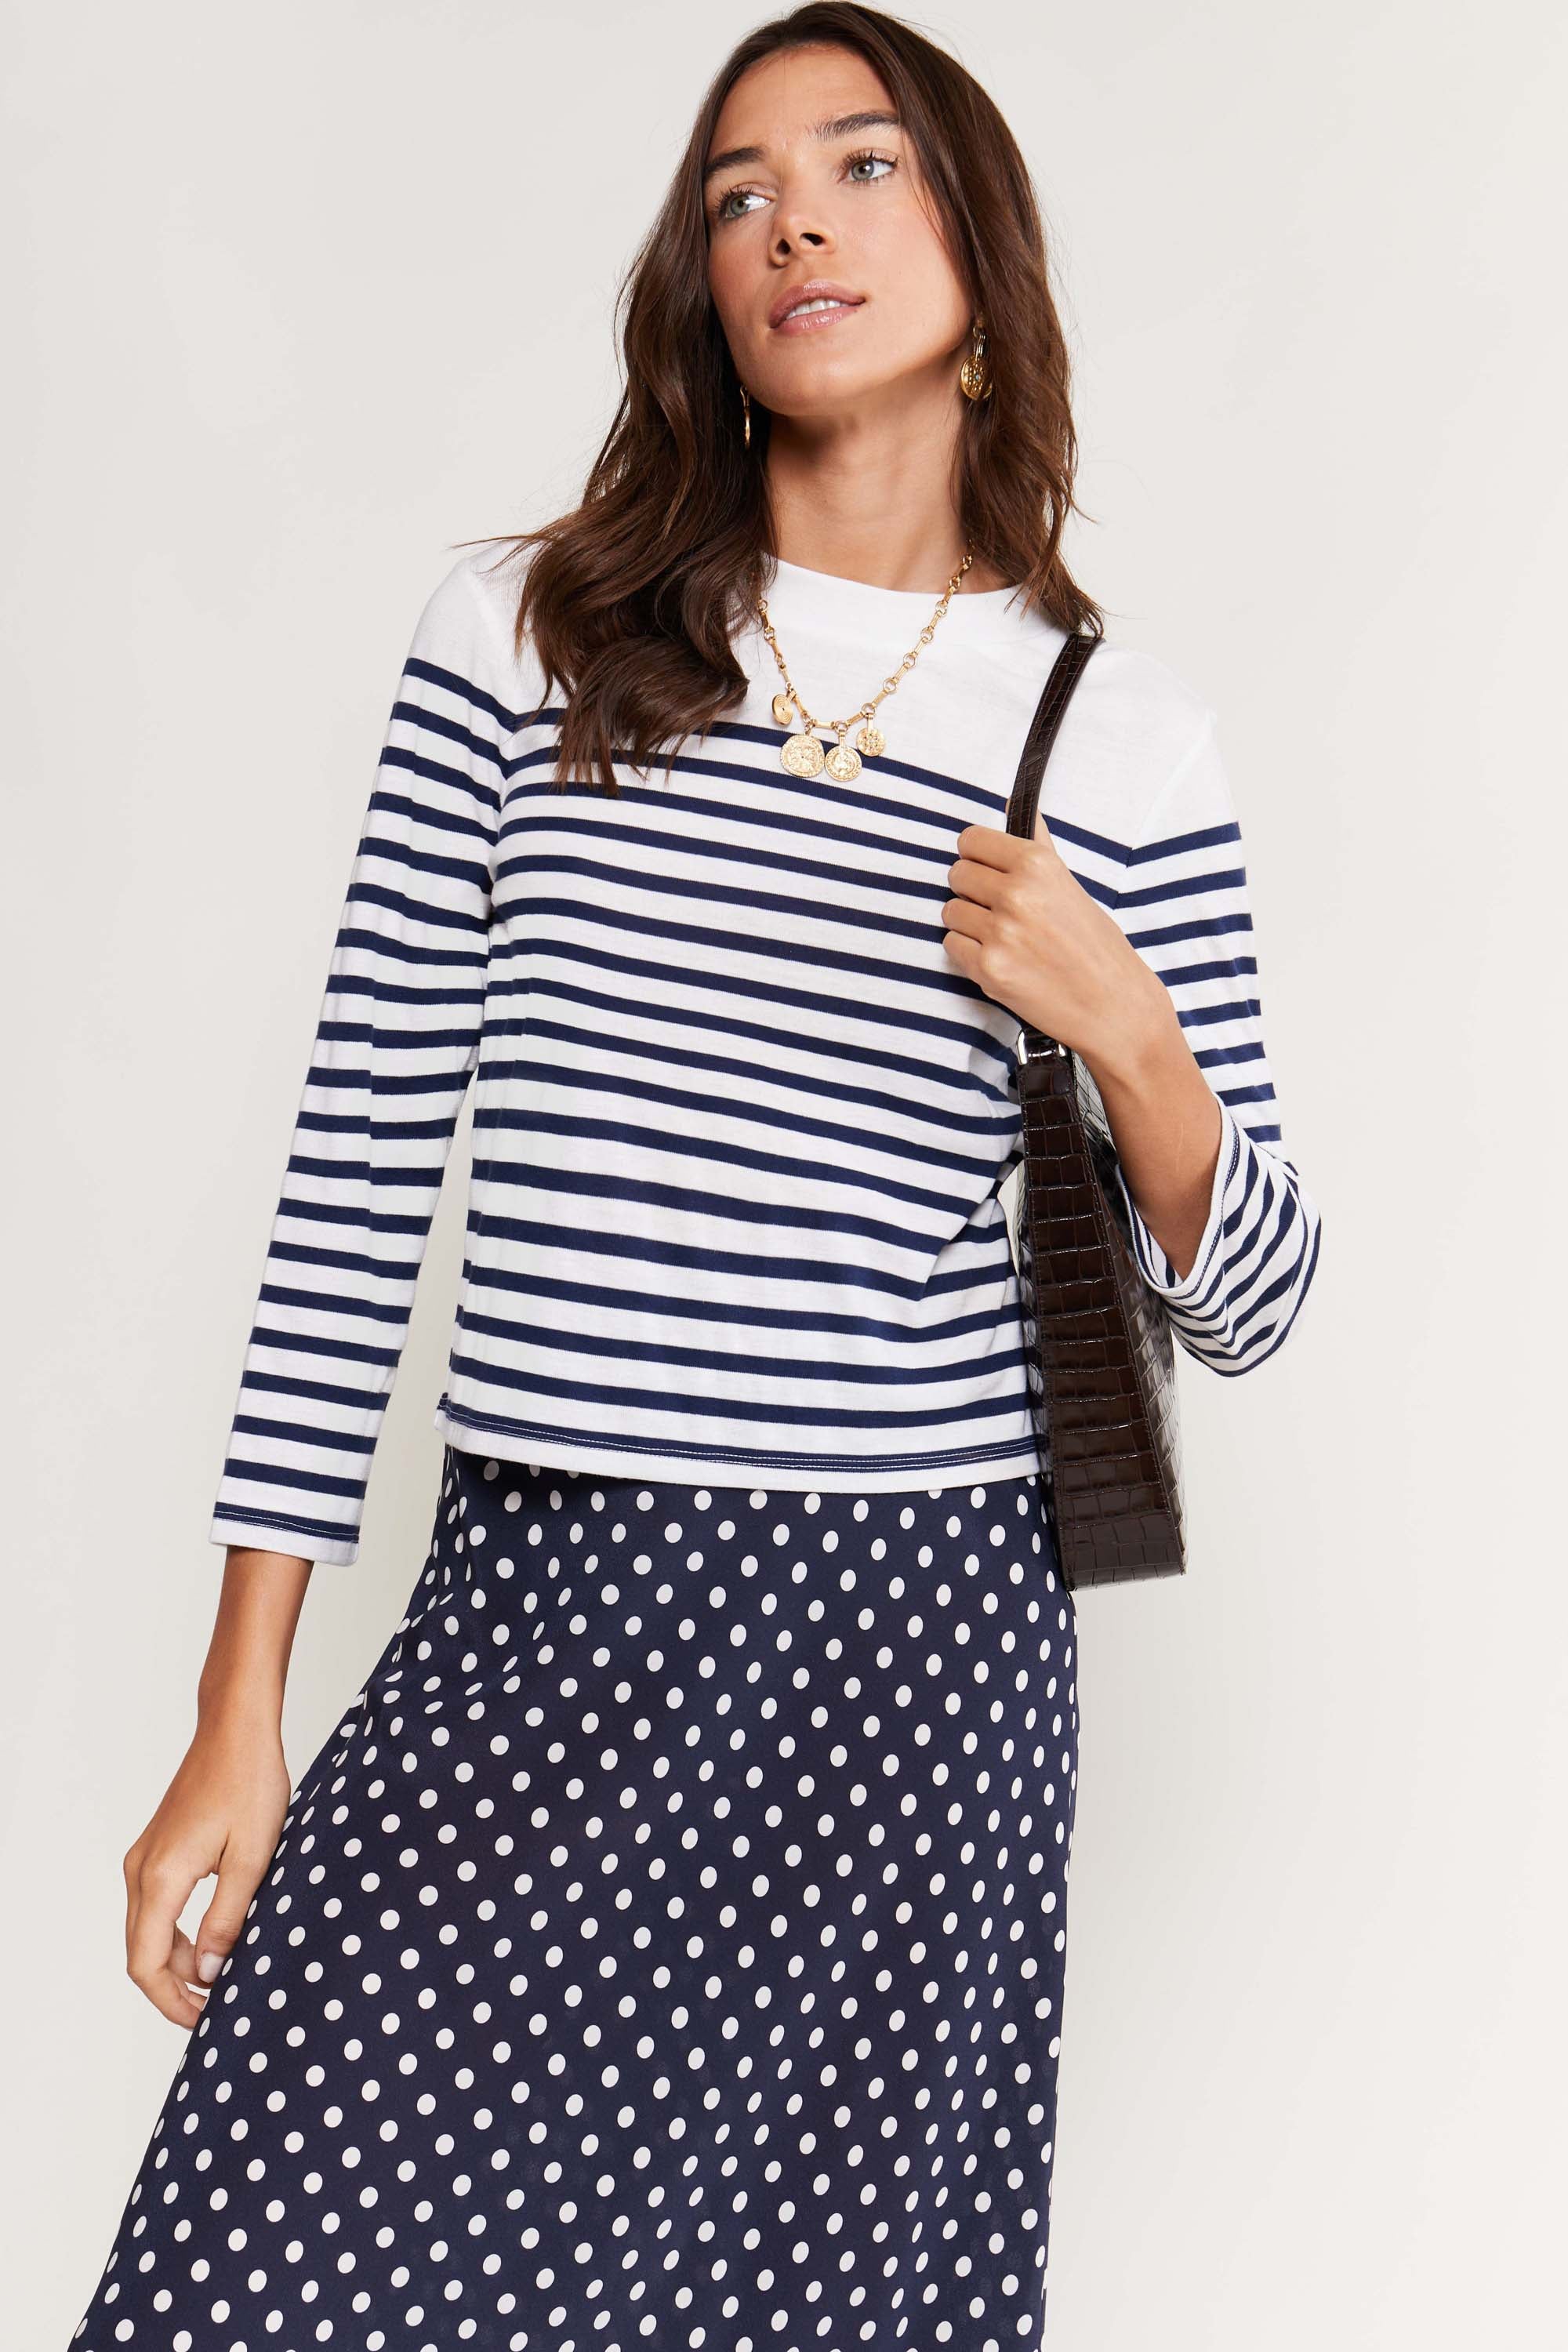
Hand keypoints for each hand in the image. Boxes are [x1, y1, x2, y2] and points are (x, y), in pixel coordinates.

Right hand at [122, 1716, 290, 2025]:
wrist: (236, 1729)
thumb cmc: (250, 1782)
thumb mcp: (253, 1858)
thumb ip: (228, 1920)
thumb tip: (208, 1975)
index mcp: (161, 1877)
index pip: (146, 1964)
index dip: (171, 2003)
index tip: (204, 2021)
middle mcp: (141, 1870)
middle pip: (141, 1953)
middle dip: (176, 1988)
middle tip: (219, 2006)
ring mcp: (144, 1858)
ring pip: (148, 1931)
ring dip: (180, 1959)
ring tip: (226, 1972)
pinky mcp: (157, 1848)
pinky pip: (156, 1906)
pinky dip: (179, 1931)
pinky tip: (215, 1936)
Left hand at [940, 814, 1165, 1078]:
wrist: (1113, 1006)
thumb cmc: (1096, 946)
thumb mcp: (1070, 885)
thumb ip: (1037, 846)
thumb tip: (1013, 804)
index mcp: (1037, 864)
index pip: (971, 840)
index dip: (977, 856)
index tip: (989, 869)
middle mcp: (1016, 894)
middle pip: (956, 874)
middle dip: (972, 890)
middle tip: (1000, 909)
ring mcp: (999, 933)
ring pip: (950, 911)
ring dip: (969, 923)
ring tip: (1003, 936)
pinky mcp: (988, 969)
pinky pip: (951, 945)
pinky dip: (969, 953)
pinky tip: (1000, 958)